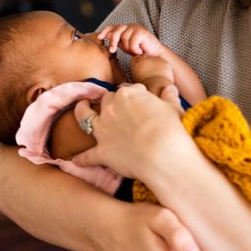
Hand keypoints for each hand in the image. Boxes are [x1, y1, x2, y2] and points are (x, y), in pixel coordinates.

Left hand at [72, 83, 186, 180]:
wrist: (162, 154)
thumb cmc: (171, 129)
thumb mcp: (174, 108)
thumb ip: (169, 97)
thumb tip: (170, 89)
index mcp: (129, 94)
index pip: (129, 90)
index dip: (135, 96)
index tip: (142, 101)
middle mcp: (111, 108)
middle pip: (107, 99)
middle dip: (112, 102)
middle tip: (119, 109)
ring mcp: (103, 129)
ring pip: (85, 115)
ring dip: (81, 111)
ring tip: (80, 107)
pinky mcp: (102, 152)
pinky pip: (88, 156)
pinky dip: (82, 159)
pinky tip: (76, 161)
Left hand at [98, 23, 163, 56]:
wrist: (155, 55)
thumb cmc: (139, 51)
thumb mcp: (125, 46)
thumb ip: (117, 41)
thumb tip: (105, 37)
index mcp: (125, 29)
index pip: (112, 27)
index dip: (105, 31)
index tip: (99, 38)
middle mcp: (130, 26)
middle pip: (116, 32)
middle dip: (112, 42)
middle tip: (112, 51)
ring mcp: (136, 27)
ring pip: (124, 39)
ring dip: (128, 48)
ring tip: (136, 51)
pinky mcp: (142, 31)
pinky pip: (132, 42)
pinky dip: (135, 49)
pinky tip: (140, 51)